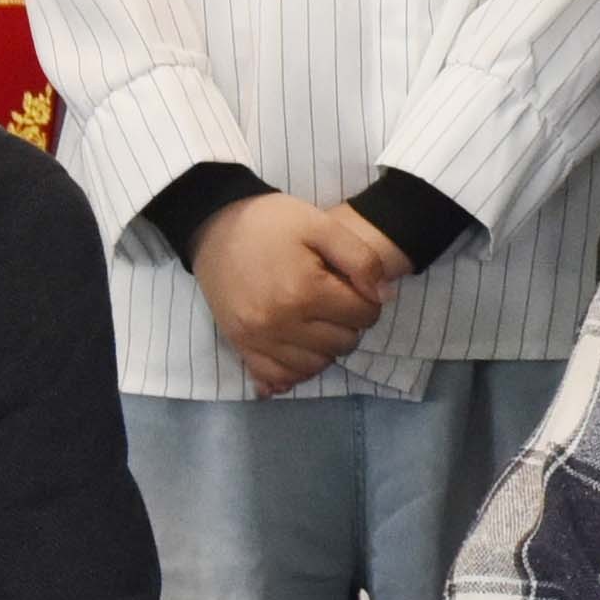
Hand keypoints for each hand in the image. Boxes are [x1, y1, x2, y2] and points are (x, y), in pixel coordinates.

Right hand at [195, 189, 401, 396]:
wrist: (216, 227)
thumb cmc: (273, 222)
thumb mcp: (323, 225)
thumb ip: (361, 260)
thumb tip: (383, 297)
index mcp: (305, 291)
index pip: (363, 316)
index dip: (369, 301)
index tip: (357, 288)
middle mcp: (280, 322)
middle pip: (342, 344)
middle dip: (350, 324)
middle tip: (339, 303)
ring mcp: (257, 338)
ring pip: (314, 365)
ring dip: (326, 347)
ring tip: (320, 321)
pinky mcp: (239, 345)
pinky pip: (277, 376)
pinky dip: (295, 368)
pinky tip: (301, 347)